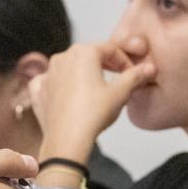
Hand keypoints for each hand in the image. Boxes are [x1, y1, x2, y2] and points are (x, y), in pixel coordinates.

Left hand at [28, 42, 154, 159]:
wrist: (67, 140)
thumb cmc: (93, 114)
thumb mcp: (121, 93)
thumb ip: (135, 76)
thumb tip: (149, 68)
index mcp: (84, 52)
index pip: (110, 49)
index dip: (124, 60)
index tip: (132, 72)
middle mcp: (62, 57)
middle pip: (89, 55)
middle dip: (105, 64)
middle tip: (118, 77)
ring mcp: (48, 73)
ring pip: (69, 67)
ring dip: (83, 73)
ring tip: (96, 89)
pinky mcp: (38, 90)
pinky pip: (50, 81)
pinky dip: (60, 85)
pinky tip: (68, 94)